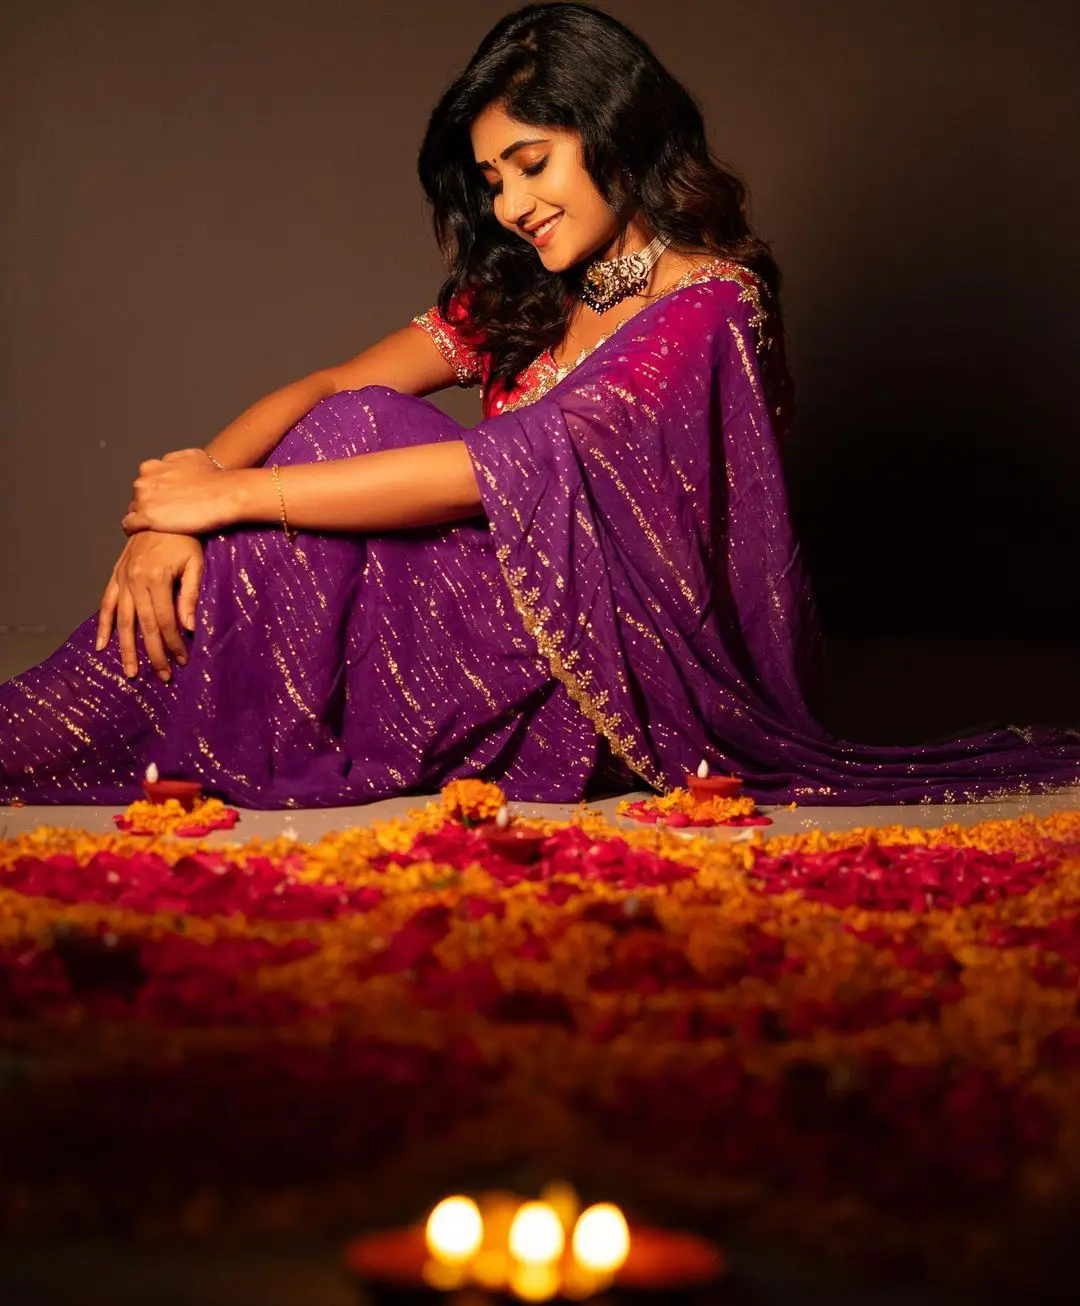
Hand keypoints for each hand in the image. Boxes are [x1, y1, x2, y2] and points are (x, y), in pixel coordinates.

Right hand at [96, 532, 203, 680]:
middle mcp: (134, 581)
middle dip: (155, 654)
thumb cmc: (184, 538)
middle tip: (163, 676)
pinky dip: (104, 625)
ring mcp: (122, 579)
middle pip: (145, 626)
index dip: (174, 643)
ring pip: (123, 621)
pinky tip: (102, 645)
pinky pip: (106, 604)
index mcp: (155, 579)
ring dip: (127, 648)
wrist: (160, 513)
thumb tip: (189, 628)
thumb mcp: (195, 563)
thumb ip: (190, 595)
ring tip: (132, 671)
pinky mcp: (116, 576)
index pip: (166, 621)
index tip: (182, 661)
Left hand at [122, 449, 242, 535]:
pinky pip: (130, 525)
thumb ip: (177, 460)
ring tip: (158, 526)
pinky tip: (145, 533)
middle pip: (138, 496)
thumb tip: (176, 464)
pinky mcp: (146, 518)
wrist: (225, 494)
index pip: (145, 481)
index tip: (165, 500)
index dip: (155, 491)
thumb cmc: (215, 478)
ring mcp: (143, 499)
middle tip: (165, 514)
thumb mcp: (195, 457)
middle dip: (149, 503)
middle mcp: (144, 479)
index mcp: (153, 466)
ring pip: (133, 510)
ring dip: (144, 517)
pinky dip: (136, 529)